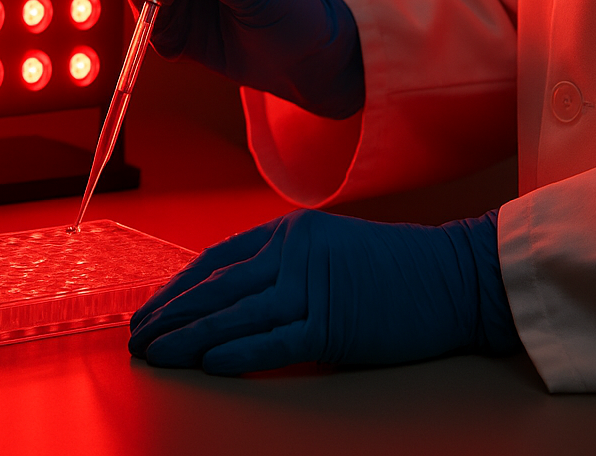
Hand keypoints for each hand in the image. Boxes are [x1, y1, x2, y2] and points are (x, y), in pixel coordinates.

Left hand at [128, 208, 519, 373]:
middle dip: (170, 315)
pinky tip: (208, 363)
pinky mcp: (333, 323)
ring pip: (234, 315)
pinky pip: (274, 341)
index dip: (179, 288)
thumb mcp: (330, 251)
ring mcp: (312, 287)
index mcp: (289, 232)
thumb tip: (234, 302)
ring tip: (157, 354)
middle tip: (137, 336)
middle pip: (215, 288)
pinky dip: (238, 351)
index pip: (216, 261)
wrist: (458, 276)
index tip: (152, 309)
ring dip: (188, 337)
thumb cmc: (397, 269)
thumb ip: (284, 268)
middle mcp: (292, 254)